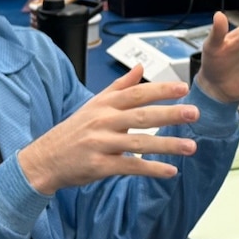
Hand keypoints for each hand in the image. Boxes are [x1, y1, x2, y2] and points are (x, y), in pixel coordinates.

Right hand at [17, 67, 198, 195]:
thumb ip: (119, 87)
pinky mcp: (100, 166)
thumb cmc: (73, 132)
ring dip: (167, 145)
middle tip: (194, 113)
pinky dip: (151, 169)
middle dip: (170, 114)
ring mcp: (101, 143)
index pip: (137, 93)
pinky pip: (130, 166)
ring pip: (140, 142)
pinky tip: (170, 171)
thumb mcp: (93, 105)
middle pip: (141, 115)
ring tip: (190, 146)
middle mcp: (103, 121)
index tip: (183, 87)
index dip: (161, 89)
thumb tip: (139, 68)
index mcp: (104, 104)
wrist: (45, 159)